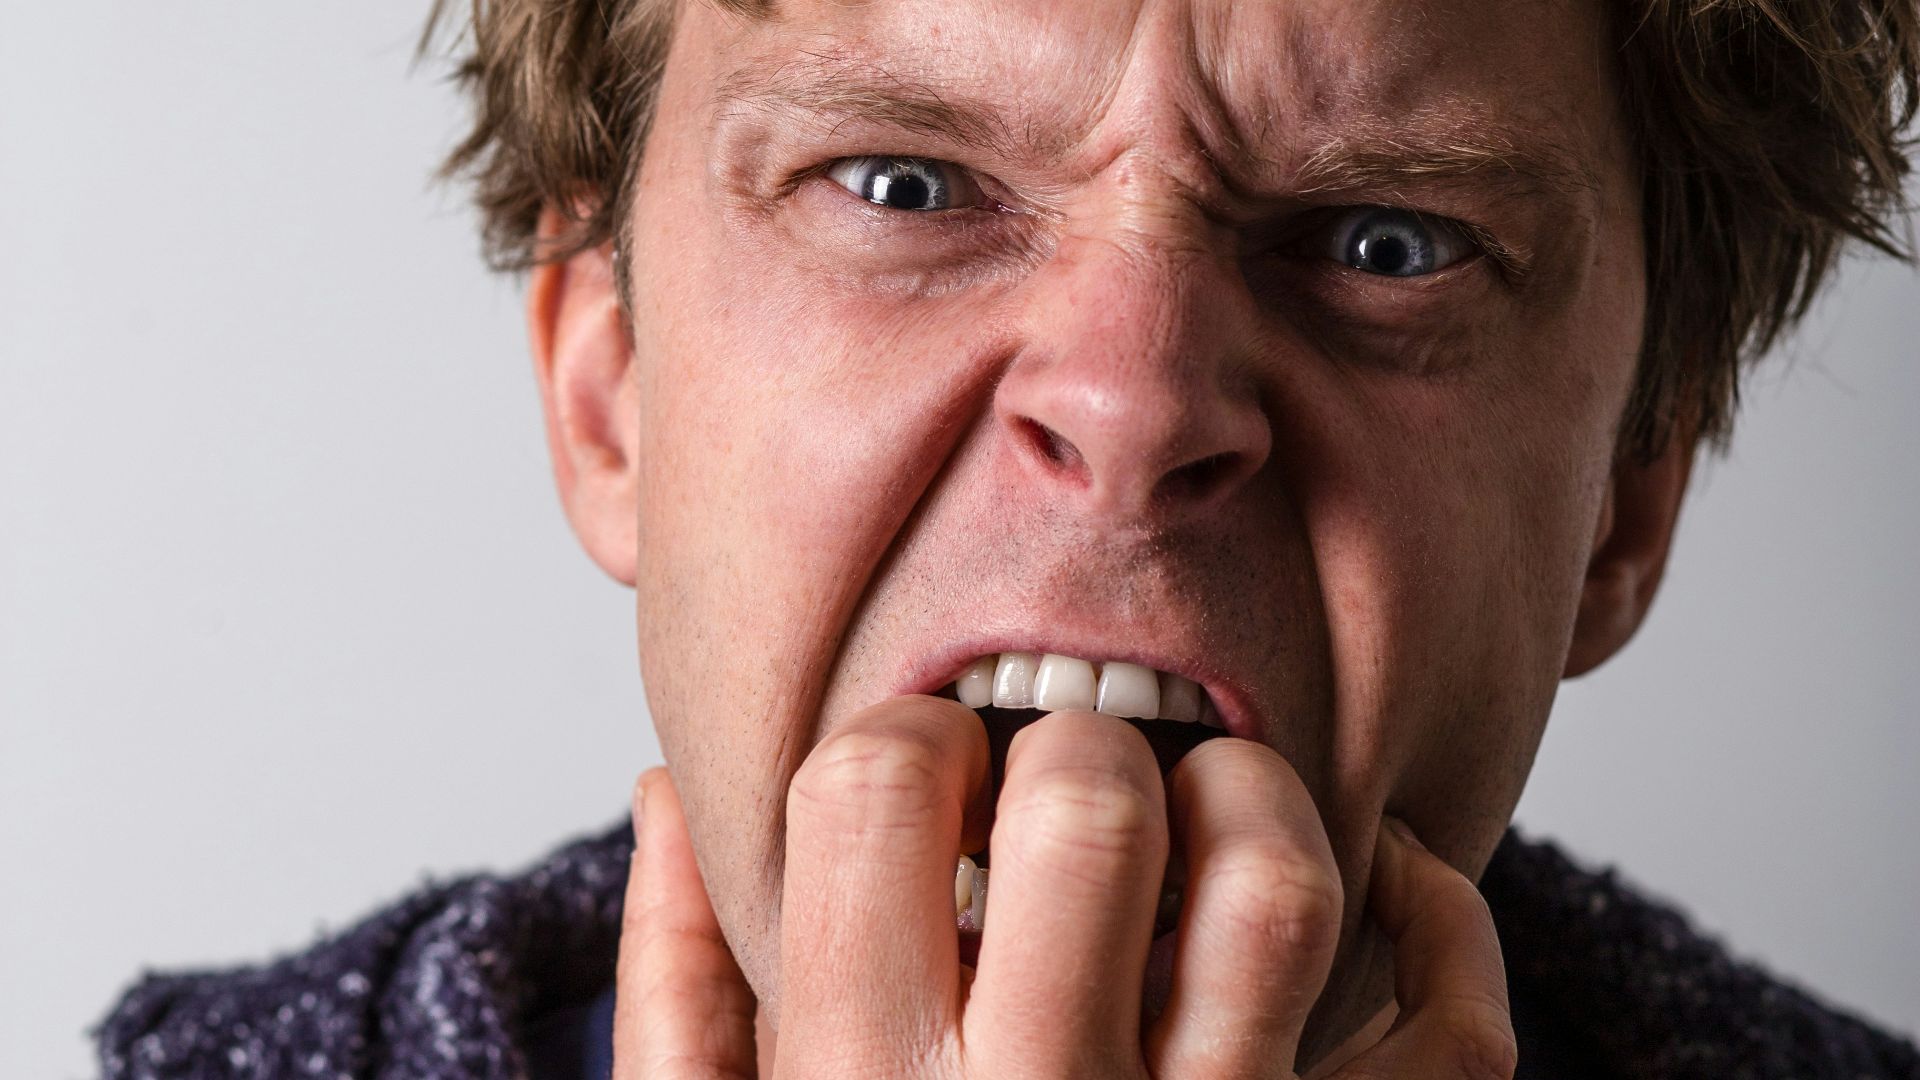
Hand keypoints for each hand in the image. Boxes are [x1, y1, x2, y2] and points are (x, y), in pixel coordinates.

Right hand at [615, 696, 1515, 1077]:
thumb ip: (678, 1003)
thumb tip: (665, 800)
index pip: (870, 791)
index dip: (902, 738)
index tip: (930, 771)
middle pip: (1091, 806)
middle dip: (1081, 748)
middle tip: (1071, 785)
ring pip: (1279, 886)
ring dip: (1258, 800)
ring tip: (1212, 812)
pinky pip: (1448, 1031)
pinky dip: (1438, 922)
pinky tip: (1378, 885)